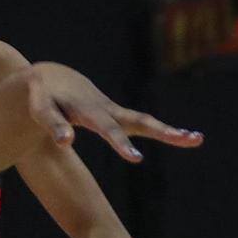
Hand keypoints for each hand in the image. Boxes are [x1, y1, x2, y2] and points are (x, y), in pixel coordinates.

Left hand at [27, 63, 202, 161]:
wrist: (51, 77)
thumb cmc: (41, 96)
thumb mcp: (41, 109)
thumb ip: (53, 125)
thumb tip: (67, 143)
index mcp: (88, 110)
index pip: (107, 128)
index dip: (121, 143)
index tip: (136, 159)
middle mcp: (106, 109)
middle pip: (138, 121)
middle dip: (162, 132)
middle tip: (190, 139)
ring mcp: (113, 111)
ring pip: (144, 121)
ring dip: (169, 131)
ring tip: (196, 139)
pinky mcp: (115, 115)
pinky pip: (142, 123)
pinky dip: (162, 130)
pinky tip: (183, 137)